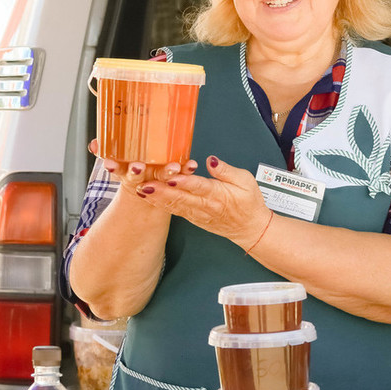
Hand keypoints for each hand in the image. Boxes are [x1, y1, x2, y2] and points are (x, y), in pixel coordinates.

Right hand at [88, 139, 198, 193]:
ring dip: (166, 172)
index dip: (113, 167)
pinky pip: (181, 176)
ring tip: (174, 167)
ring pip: (160, 177)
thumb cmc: (134, 168)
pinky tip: (191, 164)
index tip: (109, 164)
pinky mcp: (173, 180)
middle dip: (136, 172)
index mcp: (126, 172)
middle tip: (138, 166)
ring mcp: (157, 180)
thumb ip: (106, 150)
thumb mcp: (118, 161)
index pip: (116, 169)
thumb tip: (94, 144)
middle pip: (137, 176)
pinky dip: (186, 169)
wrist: (150, 192)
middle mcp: (141, 177)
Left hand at [134, 155, 271, 248]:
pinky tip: (149, 199)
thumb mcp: (246, 180)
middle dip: (161, 191)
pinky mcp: (193, 218)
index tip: (171, 177)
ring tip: (141, 190)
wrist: (250, 228)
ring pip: (175, 206)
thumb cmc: (249, 203)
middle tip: (145, 184)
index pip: (199, 187)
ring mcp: (198, 214)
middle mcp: (206, 205)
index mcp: (218, 194)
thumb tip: (211, 160)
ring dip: (157, 199)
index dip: (184, 182)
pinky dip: (162, 205)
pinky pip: (175, 211)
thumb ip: (226, 170)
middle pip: (181, 197)